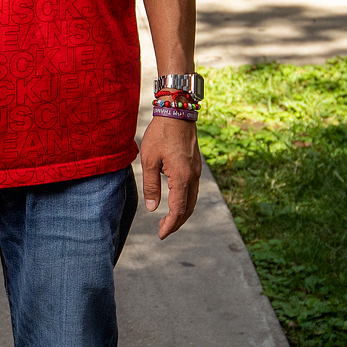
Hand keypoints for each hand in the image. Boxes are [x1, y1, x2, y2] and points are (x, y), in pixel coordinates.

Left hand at [138, 114, 201, 239]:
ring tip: (168, 220)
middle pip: (188, 208)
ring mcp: (197, 171)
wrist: (178, 112)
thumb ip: (151, 186)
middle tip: (163, 231)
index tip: (161, 235)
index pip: (178, 210)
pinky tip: (175, 200)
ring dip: (182, 213)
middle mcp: (193, 177)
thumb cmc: (161, 134)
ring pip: (192, 199)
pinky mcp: (195, 165)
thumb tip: (153, 208)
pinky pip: (193, 189)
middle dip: (177, 222)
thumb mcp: (149, 160)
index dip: (170, 225)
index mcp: (182, 178)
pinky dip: (185, 201)